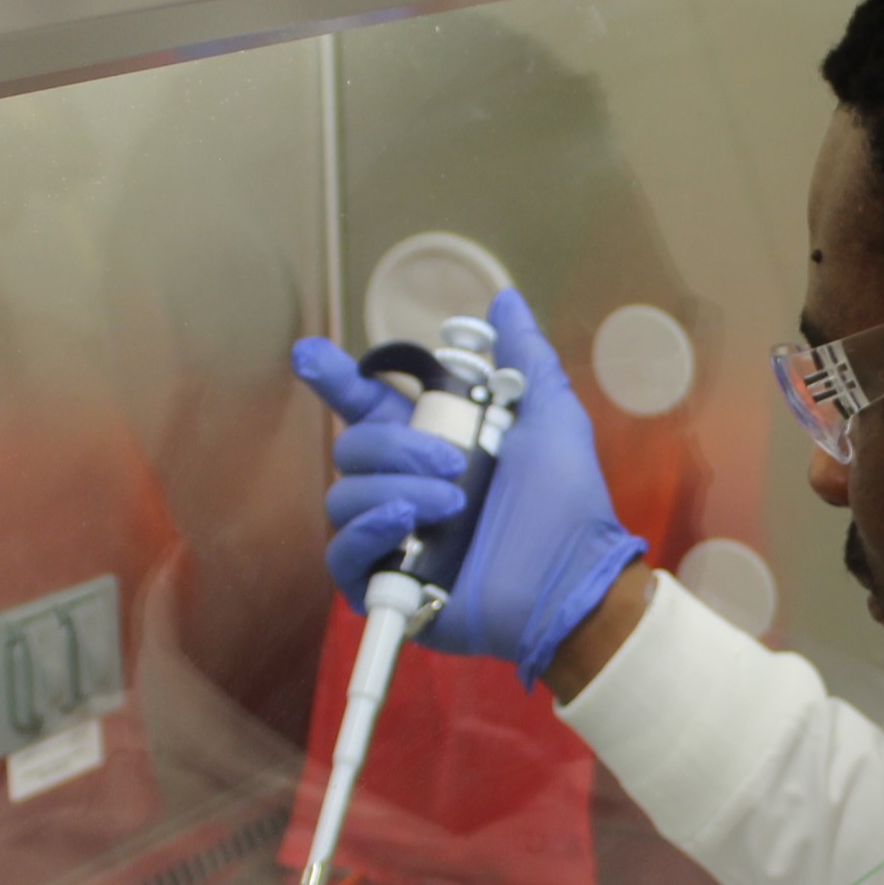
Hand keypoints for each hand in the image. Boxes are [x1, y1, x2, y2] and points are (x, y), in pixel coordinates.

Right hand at [293, 291, 648, 686]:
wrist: (572, 581)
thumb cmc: (566, 507)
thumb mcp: (552, 420)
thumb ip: (525, 359)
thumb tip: (505, 300)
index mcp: (433, 446)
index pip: (369, 406)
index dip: (338, 380)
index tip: (311, 356)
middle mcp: (405, 487)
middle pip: (353, 446)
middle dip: (398, 446)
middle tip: (456, 464)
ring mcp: (393, 537)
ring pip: (345, 496)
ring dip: (397, 490)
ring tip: (453, 504)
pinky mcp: (386, 584)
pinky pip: (342, 552)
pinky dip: (369, 531)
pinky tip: (409, 523)